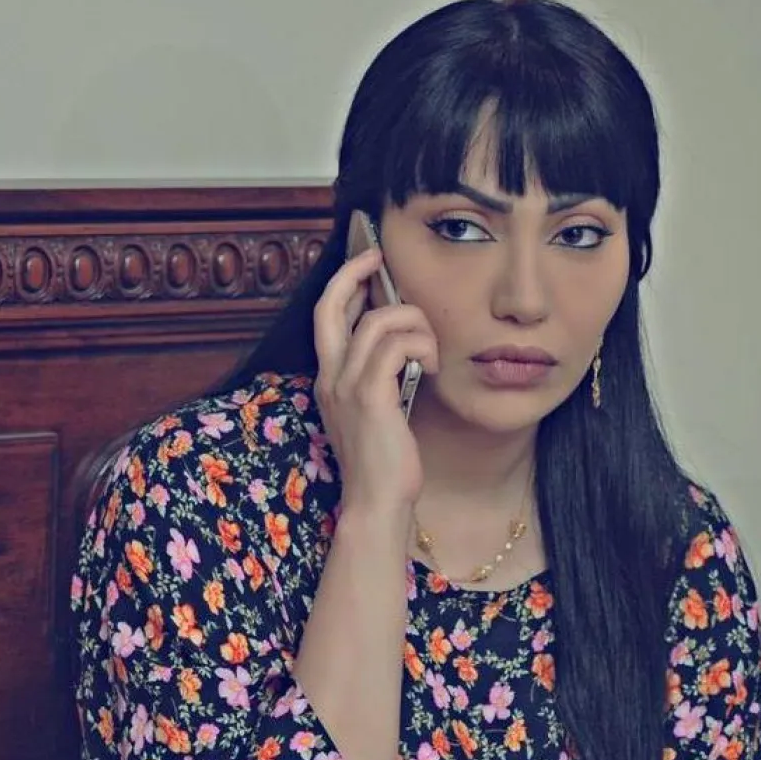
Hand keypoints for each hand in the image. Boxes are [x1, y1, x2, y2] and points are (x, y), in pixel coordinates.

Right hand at [312, 248, 438, 515]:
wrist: (377, 502)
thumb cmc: (384, 462)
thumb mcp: (376, 411)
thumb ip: (380, 378)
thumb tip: (404, 343)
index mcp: (329, 379)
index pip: (326, 316)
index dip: (344, 283)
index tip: (369, 265)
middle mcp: (330, 377)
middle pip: (330, 305)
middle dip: (355, 271)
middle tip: (379, 257)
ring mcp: (347, 386)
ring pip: (378, 321)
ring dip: (414, 323)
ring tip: (431, 349)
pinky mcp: (371, 397)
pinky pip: (397, 345)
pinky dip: (423, 346)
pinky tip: (434, 367)